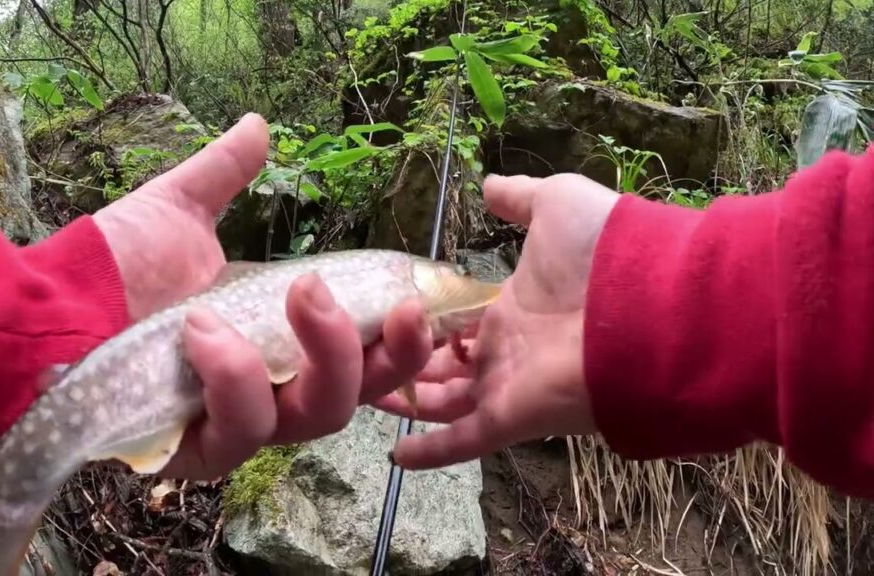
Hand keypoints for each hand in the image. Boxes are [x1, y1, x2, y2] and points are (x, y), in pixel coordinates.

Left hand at [92, 114, 432, 479]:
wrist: (44, 305)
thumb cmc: (114, 266)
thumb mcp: (179, 210)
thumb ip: (224, 174)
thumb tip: (258, 125)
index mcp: (284, 341)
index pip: (369, 355)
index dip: (405, 339)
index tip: (417, 299)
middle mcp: (272, 389)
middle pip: (357, 397)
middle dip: (384, 353)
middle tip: (384, 303)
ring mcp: (237, 425)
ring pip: (315, 418)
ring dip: (319, 354)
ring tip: (289, 293)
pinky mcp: (196, 450)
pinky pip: (243, 433)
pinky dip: (234, 377)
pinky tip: (204, 330)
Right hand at [373, 173, 620, 469]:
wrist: (647, 304)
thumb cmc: (599, 251)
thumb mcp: (555, 203)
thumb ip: (519, 197)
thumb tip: (486, 185)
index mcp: (511, 305)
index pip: (459, 319)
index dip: (425, 318)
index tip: (386, 314)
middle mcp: (506, 348)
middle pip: (446, 363)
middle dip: (407, 361)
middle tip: (361, 355)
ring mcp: (506, 385)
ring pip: (444, 402)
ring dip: (406, 400)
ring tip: (360, 393)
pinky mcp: (510, 418)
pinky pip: (463, 442)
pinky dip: (430, 451)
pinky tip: (395, 455)